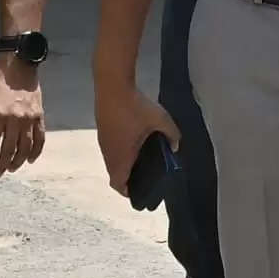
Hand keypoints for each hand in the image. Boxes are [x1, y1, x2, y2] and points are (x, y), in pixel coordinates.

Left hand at [0, 55, 46, 175]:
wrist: (19, 66)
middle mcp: (15, 119)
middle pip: (9, 150)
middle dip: (2, 165)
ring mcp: (30, 119)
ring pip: (26, 148)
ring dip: (18, 161)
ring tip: (11, 168)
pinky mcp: (40, 117)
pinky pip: (40, 139)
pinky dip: (36, 152)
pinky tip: (29, 160)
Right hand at [97, 79, 180, 195]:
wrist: (112, 85)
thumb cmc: (135, 105)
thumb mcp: (160, 119)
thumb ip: (172, 134)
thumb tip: (176, 146)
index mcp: (121, 156)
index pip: (118, 184)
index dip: (128, 192)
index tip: (140, 192)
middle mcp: (109, 153)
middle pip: (114, 175)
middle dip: (128, 179)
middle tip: (145, 176)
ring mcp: (102, 142)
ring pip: (111, 162)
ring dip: (123, 165)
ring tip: (140, 160)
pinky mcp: (101, 131)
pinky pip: (110, 150)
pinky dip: (119, 153)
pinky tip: (132, 143)